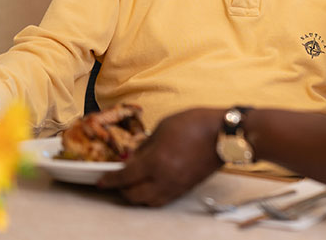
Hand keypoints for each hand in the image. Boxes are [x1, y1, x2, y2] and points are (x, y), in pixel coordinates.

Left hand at [97, 107, 223, 205]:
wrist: (224, 134)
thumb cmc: (195, 124)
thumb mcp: (164, 126)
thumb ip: (146, 145)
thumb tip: (134, 157)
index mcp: (156, 161)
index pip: (125, 177)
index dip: (110, 180)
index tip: (101, 181)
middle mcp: (164, 179)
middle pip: (134, 195)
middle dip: (121, 190)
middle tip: (117, 182)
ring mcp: (176, 186)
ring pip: (149, 202)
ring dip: (137, 196)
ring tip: (133, 186)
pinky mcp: (186, 188)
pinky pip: (163, 199)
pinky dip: (152, 196)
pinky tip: (151, 186)